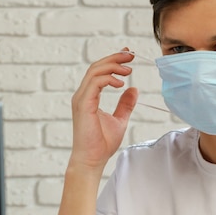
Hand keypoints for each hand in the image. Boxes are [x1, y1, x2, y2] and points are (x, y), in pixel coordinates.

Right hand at [69, 49, 137, 170]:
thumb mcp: (119, 120)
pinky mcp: (83, 105)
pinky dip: (108, 79)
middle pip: (96, 67)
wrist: (92, 160)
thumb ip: (125, 105)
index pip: (99, 71)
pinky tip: (121, 83)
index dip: (113, 60)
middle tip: (131, 54)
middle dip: (114, 58)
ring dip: (113, 66)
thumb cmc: (101, 144)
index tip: (128, 54)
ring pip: (94, 71)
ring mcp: (81, 99)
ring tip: (129, 69)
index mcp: (89, 96)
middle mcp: (82, 95)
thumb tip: (134, 90)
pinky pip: (95, 83)